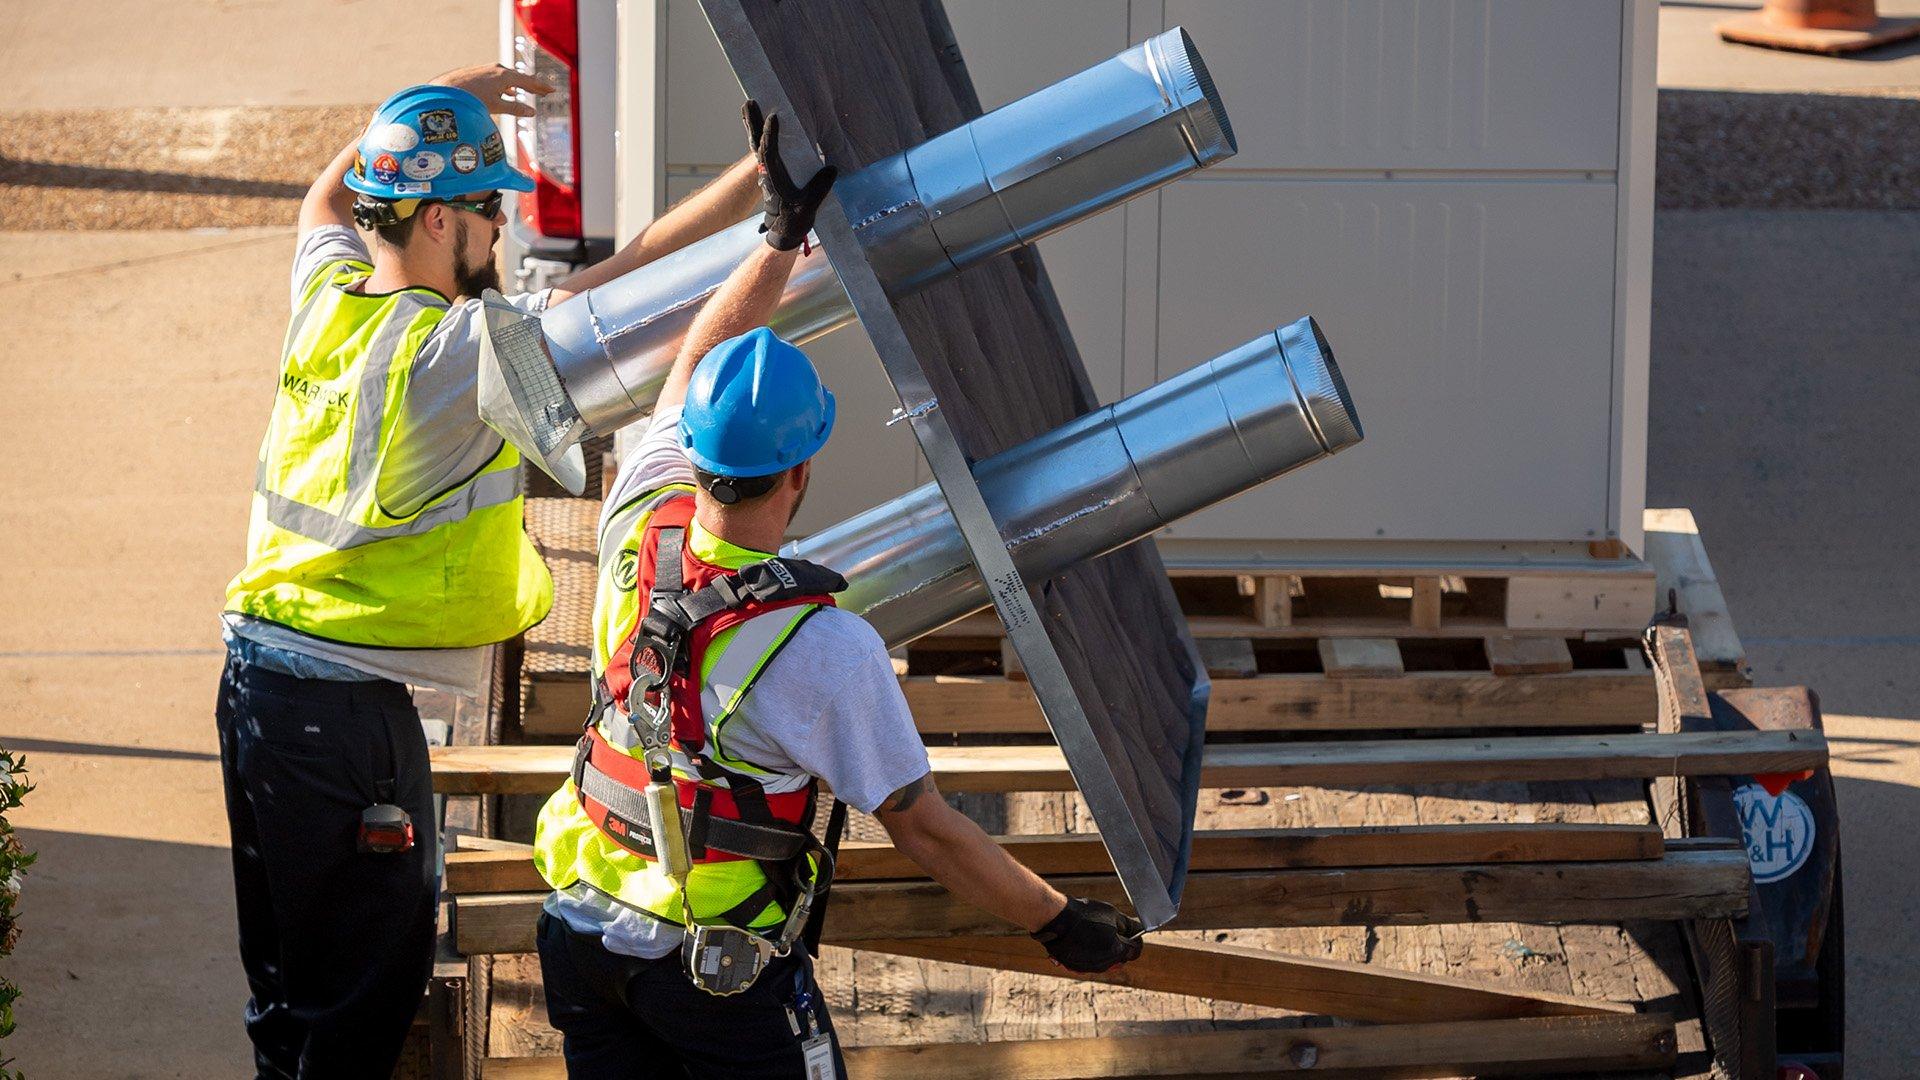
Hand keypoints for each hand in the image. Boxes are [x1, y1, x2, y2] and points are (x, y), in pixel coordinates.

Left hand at [430, 63, 555, 116]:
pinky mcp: (479, 73)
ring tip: (528, 91)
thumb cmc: (470, 98)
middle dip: (532, 85)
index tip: (552, 90)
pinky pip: (499, 78)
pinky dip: (507, 85)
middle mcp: (497, 69)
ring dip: (519, 85)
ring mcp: (487, 70)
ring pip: (508, 77)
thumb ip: (515, 108)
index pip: (529, 81)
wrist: (446, 90)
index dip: (541, 87)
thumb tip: (532, 112)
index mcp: (505, 76)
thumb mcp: (496, 106)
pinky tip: (507, 91)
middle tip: (544, 91)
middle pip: (520, 78)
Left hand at [743, 100, 836, 250]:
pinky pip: (761, 149)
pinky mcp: (768, 172)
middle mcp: (766, 172)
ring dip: (753, 125)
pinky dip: (759, 134)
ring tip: (750, 105)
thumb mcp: (810, 207)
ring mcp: (765, 171)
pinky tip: (758, 124)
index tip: (774, 116)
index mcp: (774, 178)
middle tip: (750, 101)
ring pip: (756, 144)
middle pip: (757, 143)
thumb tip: (831, 169)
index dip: (771, 134)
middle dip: (754, 122)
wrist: (784, 232)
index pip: (769, 152)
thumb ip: (819, 189)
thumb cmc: (795, 220)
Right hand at [1030, 897, 1143, 973]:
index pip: (1135, 951)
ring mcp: (1089, 967)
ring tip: (1093, 932)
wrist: (1057, 919)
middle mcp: (1104, 964)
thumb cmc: (1085, 914)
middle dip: (1119, 946)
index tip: (1131, 933)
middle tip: (1110, 930)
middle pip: (1119, 958)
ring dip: (1103, 949)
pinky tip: (1081, 940)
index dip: (1135, 940)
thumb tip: (1138, 931)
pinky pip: (1088, 962)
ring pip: (1104, 961)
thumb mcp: (1112, 914)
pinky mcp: (1075, 967)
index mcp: (1117, 951)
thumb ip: (1128, 925)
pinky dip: (1088, 953)